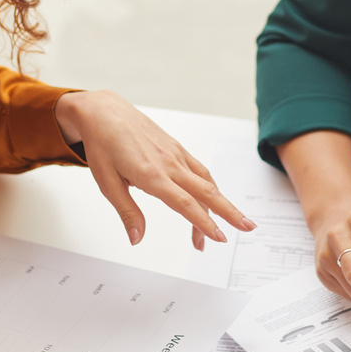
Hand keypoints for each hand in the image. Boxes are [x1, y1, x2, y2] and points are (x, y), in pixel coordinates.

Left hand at [53, 90, 254, 247]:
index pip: (184, 203)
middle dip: (229, 212)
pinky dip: (211, 186)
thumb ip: (127, 212)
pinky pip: (199, 169)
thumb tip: (137, 239)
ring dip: (222, 202)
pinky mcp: (176, 148)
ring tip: (230, 222)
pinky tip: (213, 197)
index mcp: (150, 174)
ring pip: (206, 181)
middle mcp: (168, 164)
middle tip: (248, 228)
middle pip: (206, 191)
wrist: (104, 112)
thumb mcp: (106, 183)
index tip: (218, 237)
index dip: (203, 222)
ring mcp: (175, 155)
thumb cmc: (102, 144)